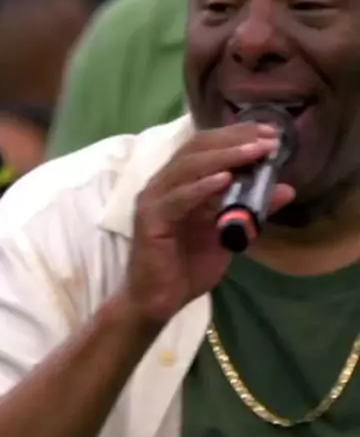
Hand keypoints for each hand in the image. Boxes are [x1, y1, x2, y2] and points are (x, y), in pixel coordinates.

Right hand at [123, 122, 294, 324]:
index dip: (238, 136)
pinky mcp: (150, 219)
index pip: (207, 146)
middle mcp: (164, 183)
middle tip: (267, 139)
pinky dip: (201, 186)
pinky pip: (178, 198)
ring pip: (188, 166)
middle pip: (197, 147)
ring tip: (253, 152)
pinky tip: (224, 179)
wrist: (158, 302)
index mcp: (180, 182)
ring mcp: (154, 199)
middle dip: (235, 140)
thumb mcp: (229, 235)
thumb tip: (286, 189)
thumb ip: (252, 211)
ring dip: (223, 156)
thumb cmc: (187, 268)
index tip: (271, 134)